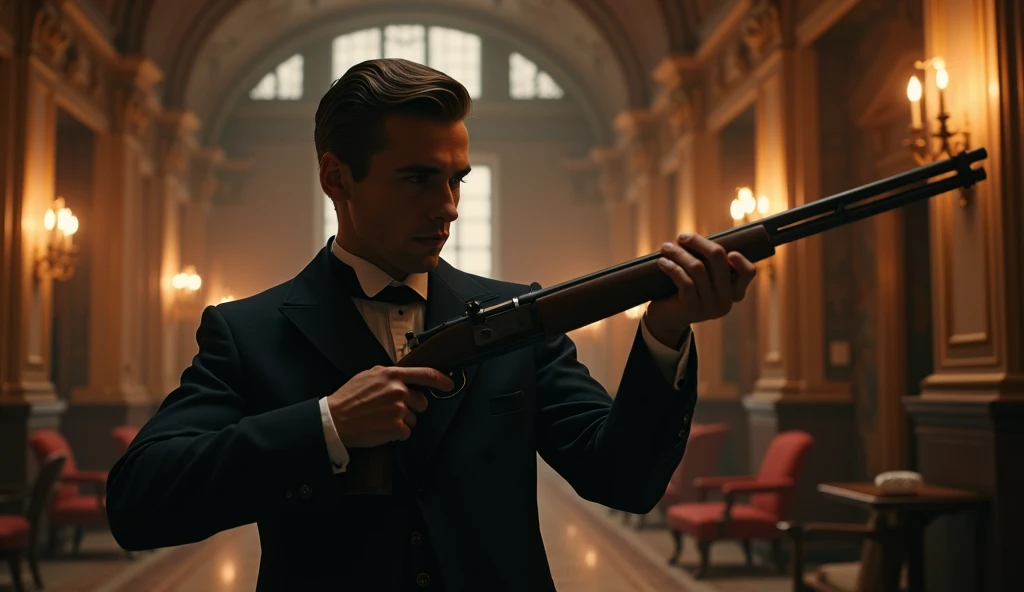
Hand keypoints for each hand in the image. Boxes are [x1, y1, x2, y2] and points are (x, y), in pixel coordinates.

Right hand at [326, 365, 453, 447]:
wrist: (335, 420)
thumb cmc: (349, 398)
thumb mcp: (369, 376)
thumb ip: (389, 375)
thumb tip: (404, 377)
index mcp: (392, 375)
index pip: (425, 374)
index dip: (441, 380)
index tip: (449, 384)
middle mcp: (398, 390)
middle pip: (421, 402)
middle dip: (411, 408)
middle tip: (391, 411)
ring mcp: (399, 409)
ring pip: (414, 418)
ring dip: (402, 422)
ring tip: (382, 420)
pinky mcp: (397, 427)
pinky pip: (406, 432)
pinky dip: (397, 434)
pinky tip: (382, 430)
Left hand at [646, 233, 757, 343]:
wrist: (667, 318)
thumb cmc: (685, 290)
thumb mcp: (702, 277)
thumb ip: (708, 261)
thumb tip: (695, 237)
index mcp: (734, 291)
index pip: (748, 272)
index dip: (740, 260)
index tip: (727, 251)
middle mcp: (726, 300)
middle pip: (719, 259)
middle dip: (698, 242)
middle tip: (682, 237)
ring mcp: (710, 306)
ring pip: (697, 267)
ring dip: (679, 253)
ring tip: (666, 247)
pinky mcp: (692, 308)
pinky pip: (684, 280)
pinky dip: (672, 267)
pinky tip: (662, 261)